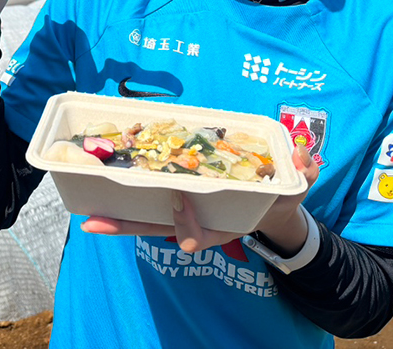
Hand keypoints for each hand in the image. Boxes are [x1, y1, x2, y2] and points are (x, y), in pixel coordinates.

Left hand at [80, 144, 319, 253]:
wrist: (271, 204)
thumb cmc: (280, 195)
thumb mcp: (297, 186)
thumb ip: (303, 172)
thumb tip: (304, 158)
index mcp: (223, 223)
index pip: (195, 235)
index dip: (183, 221)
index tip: (178, 195)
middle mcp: (197, 222)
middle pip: (155, 228)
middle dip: (125, 226)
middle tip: (93, 222)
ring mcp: (183, 212)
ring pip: (145, 217)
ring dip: (117, 215)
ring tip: (87, 211)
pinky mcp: (176, 196)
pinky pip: (149, 199)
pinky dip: (127, 195)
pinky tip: (104, 184)